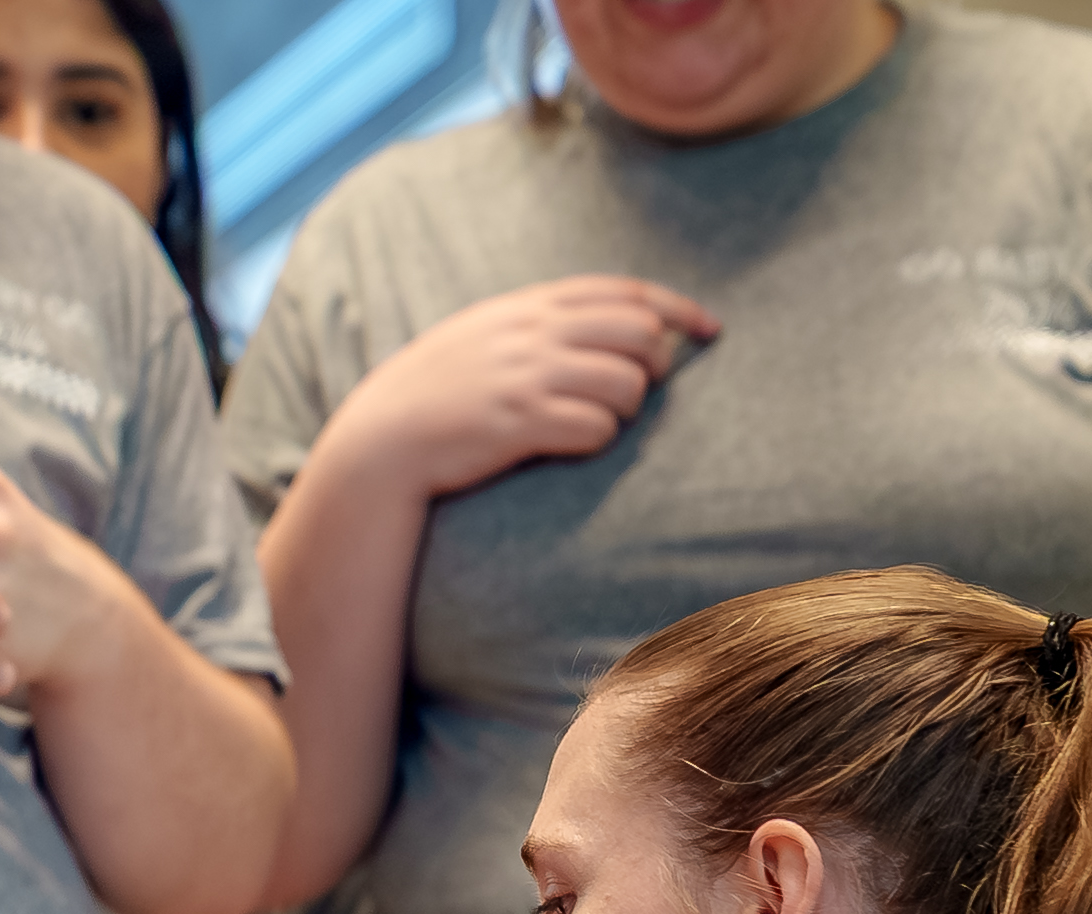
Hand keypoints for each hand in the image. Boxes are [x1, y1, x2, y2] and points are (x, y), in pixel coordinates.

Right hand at [319, 277, 715, 503]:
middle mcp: (533, 333)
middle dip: (655, 362)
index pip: (626, 291)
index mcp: (529, 306)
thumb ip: (541, 321)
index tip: (709, 327)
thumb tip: (609, 321)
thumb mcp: (485, 334)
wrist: (381, 440)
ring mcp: (527, 376)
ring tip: (596, 420)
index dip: (678, 307)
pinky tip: (569, 444)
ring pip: (627, 382)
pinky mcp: (520, 422)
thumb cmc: (437, 393)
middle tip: (639, 388)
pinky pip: (596, 428)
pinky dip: (597, 439)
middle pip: (640, 332)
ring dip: (627, 408)